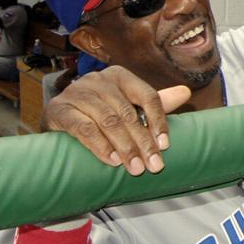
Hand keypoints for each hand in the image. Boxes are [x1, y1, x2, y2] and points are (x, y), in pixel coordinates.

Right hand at [43, 66, 190, 175]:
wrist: (57, 121)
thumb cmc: (99, 113)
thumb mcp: (127, 106)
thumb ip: (154, 102)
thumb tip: (186, 92)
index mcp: (120, 76)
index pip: (148, 96)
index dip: (159, 121)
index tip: (165, 146)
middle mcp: (98, 79)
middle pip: (129, 113)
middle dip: (143, 142)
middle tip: (154, 166)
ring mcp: (76, 92)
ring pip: (108, 121)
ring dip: (125, 147)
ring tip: (136, 168)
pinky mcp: (58, 109)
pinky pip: (83, 128)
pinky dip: (100, 146)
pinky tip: (112, 160)